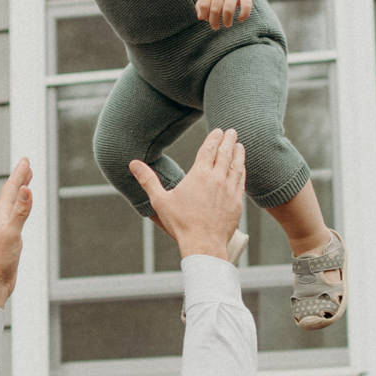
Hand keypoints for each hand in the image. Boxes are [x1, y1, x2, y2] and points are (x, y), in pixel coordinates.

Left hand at [0, 157, 33, 306]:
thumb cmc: (1, 259)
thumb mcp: (13, 232)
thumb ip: (20, 210)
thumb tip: (26, 188)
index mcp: (0, 214)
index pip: (12, 189)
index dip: (19, 174)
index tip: (26, 160)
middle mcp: (0, 218)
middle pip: (10, 193)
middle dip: (19, 178)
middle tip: (26, 165)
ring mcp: (3, 228)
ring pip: (12, 204)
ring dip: (19, 191)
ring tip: (25, 183)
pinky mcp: (7, 238)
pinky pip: (14, 216)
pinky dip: (20, 208)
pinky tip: (20, 211)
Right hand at [129, 130, 244, 259]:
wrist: (204, 244)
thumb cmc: (181, 223)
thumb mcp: (160, 200)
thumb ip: (148, 180)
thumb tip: (133, 164)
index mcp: (199, 174)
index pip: (209, 149)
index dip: (214, 138)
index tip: (217, 130)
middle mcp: (217, 178)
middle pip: (225, 153)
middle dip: (229, 140)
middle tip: (232, 130)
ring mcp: (229, 189)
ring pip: (236, 165)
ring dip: (238, 152)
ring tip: (239, 144)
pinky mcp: (237, 202)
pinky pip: (241, 180)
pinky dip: (242, 170)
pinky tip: (241, 168)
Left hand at [195, 0, 253, 29]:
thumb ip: (201, 3)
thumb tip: (200, 18)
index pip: (204, 4)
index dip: (204, 15)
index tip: (207, 20)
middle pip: (215, 9)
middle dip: (214, 21)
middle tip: (215, 27)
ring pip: (228, 9)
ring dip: (227, 20)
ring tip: (227, 24)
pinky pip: (246, 6)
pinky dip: (243, 15)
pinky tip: (240, 19)